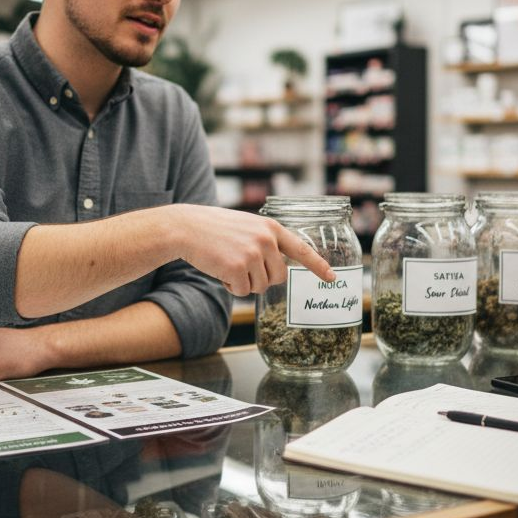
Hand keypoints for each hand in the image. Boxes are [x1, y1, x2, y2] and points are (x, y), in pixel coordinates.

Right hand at [166, 204, 335, 296]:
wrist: (186, 228)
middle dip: (262, 278)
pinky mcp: (237, 267)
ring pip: (260, 286)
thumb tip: (280, 269)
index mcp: (271, 228)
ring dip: (244, 282)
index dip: (318, 266)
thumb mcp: (248, 226)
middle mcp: (266, 240)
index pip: (301, 250)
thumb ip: (267, 241)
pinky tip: (220, 270)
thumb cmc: (215, 229)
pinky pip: (242, 292)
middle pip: (278, 276)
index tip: (332, 278)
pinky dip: (231, 287)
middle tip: (242, 265)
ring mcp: (252, 253)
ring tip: (228, 263)